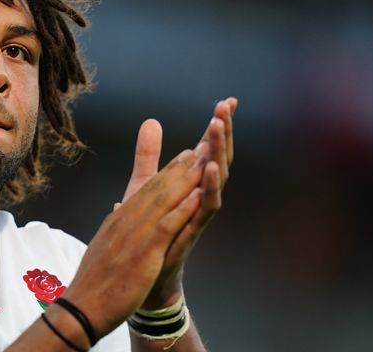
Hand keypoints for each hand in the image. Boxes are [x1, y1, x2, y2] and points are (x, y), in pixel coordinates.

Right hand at [63, 146, 207, 336]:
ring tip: (203, 160)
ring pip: (163, 200)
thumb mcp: (104, 247)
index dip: (167, 171)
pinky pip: (165, 226)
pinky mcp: (143, 253)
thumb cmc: (94, 283)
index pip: (146, 190)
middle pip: (156, 188)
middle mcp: (125, 221)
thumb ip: (114, 226)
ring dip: (185, 179)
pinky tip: (196, 196)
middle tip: (200, 146)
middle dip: (180, 167)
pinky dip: (182, 209)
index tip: (184, 156)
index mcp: (118, 220)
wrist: (82, 308)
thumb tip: (118, 209)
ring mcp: (134, 235)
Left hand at [120, 98, 236, 307]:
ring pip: (217, 176)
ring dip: (218, 150)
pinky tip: (210, 167)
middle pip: (218, 156)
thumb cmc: (149, 228)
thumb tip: (150, 122)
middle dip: (222, 131)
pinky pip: (208, 205)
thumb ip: (148, 155)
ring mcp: (199, 211)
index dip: (217, 125)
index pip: (207, 147)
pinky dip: (210, 185)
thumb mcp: (145, 184)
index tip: (228, 100)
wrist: (145, 272)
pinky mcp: (194, 228)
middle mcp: (200, 193)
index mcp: (190, 181)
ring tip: (218, 126)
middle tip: (225, 106)